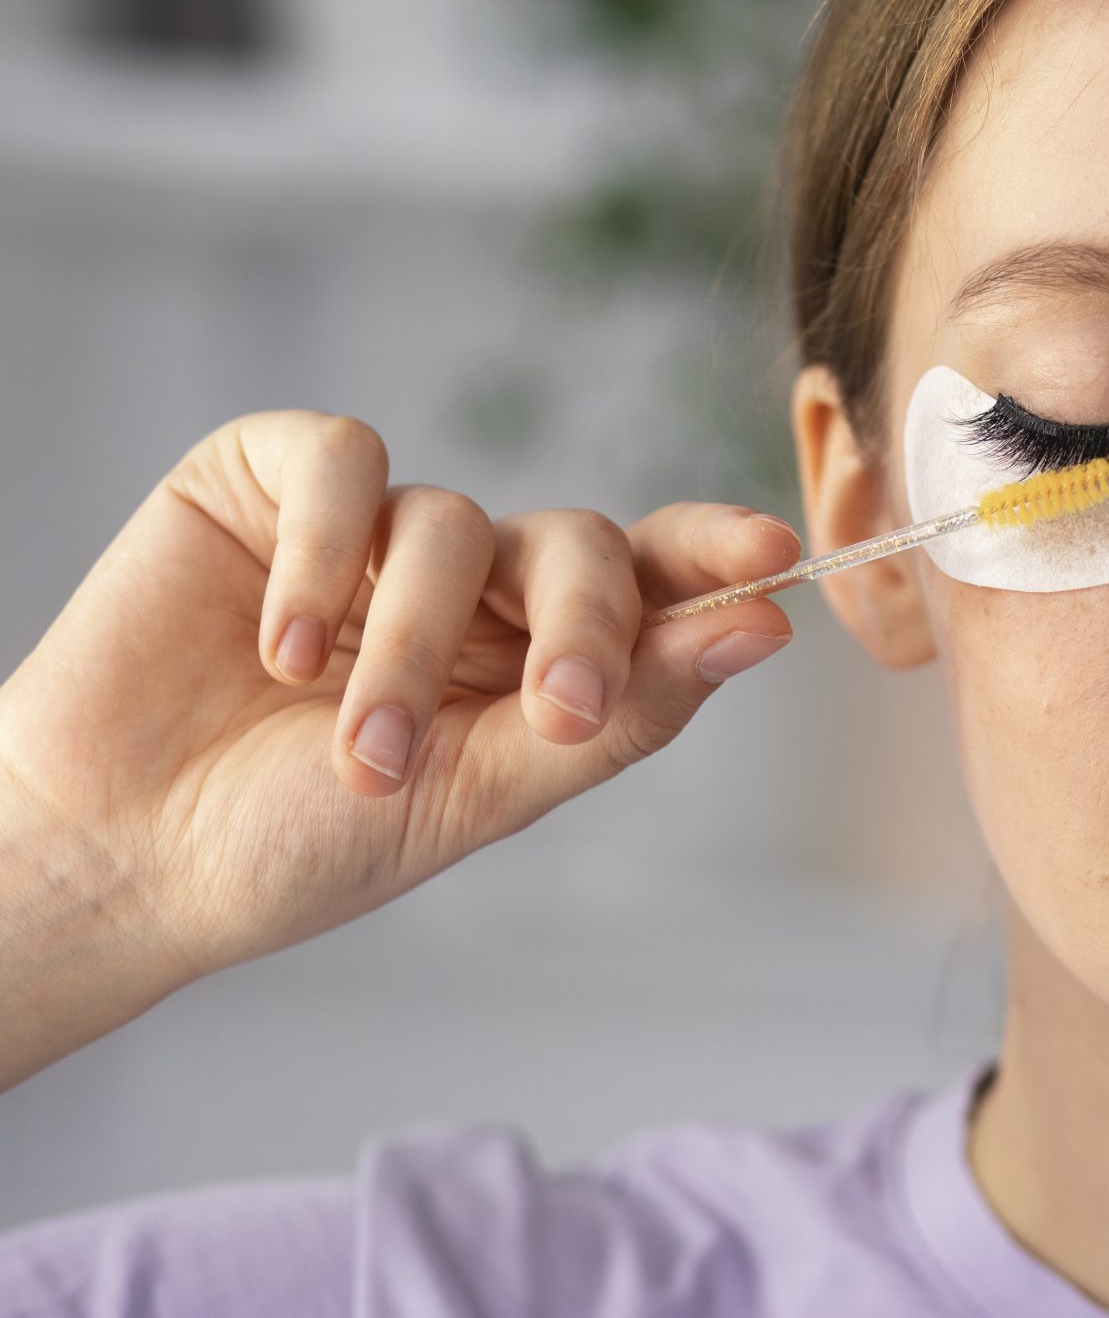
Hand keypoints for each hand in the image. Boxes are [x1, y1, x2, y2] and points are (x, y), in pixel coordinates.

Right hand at [0, 409, 799, 989]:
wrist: (122, 851)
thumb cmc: (302, 838)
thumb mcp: (478, 793)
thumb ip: (620, 710)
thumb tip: (765, 626)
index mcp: (536, 651)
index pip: (651, 578)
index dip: (715, 555)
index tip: (777, 559)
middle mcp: (470, 578)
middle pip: (577, 543)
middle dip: (583, 627)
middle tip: (559, 712)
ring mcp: (373, 525)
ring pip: (454, 524)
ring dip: (413, 648)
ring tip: (357, 745)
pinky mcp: (271, 478)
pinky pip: (347, 466)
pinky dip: (326, 557)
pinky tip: (279, 647)